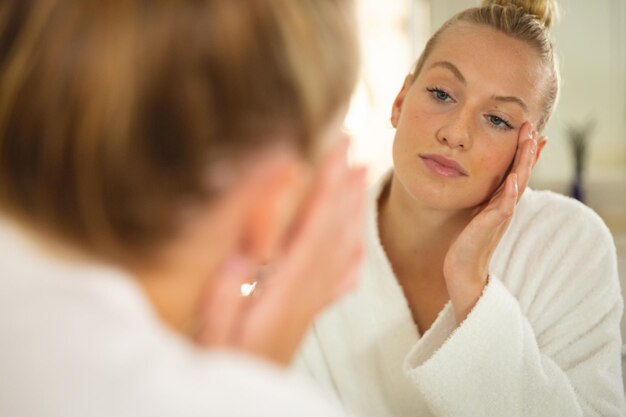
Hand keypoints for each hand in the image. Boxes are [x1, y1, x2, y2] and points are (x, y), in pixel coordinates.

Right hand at [196, 138, 366, 364]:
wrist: (243, 405)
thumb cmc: (220, 361)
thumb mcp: (212, 322)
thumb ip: (230, 281)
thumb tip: (252, 235)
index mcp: (285, 290)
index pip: (314, 226)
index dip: (328, 185)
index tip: (339, 150)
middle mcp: (307, 292)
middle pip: (334, 230)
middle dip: (344, 185)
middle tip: (354, 148)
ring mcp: (312, 302)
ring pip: (342, 247)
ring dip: (353, 208)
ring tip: (362, 176)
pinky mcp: (309, 311)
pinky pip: (341, 276)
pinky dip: (353, 250)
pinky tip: (359, 238)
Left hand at [443, 122, 543, 323]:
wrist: (463, 268)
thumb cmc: (469, 241)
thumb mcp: (478, 213)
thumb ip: (486, 198)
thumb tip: (489, 183)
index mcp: (501, 201)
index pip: (517, 172)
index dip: (526, 153)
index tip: (533, 132)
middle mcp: (505, 206)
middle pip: (521, 173)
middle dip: (528, 151)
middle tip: (534, 128)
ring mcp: (500, 216)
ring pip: (517, 185)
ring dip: (524, 164)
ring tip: (530, 143)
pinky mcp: (491, 226)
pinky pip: (503, 207)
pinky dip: (509, 193)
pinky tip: (512, 179)